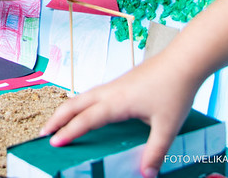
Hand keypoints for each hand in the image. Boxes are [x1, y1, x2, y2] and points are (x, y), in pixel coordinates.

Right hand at [40, 54, 198, 177]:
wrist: (182, 62)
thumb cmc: (174, 90)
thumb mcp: (167, 126)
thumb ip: (155, 152)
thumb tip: (146, 175)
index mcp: (116, 103)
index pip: (85, 120)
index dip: (68, 132)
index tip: (53, 143)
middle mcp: (109, 92)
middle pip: (74, 104)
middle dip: (57, 118)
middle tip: (44, 133)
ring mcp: (114, 85)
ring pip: (82, 97)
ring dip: (67, 109)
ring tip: (58, 122)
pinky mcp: (120, 83)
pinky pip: (92, 94)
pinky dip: (80, 104)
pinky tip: (86, 111)